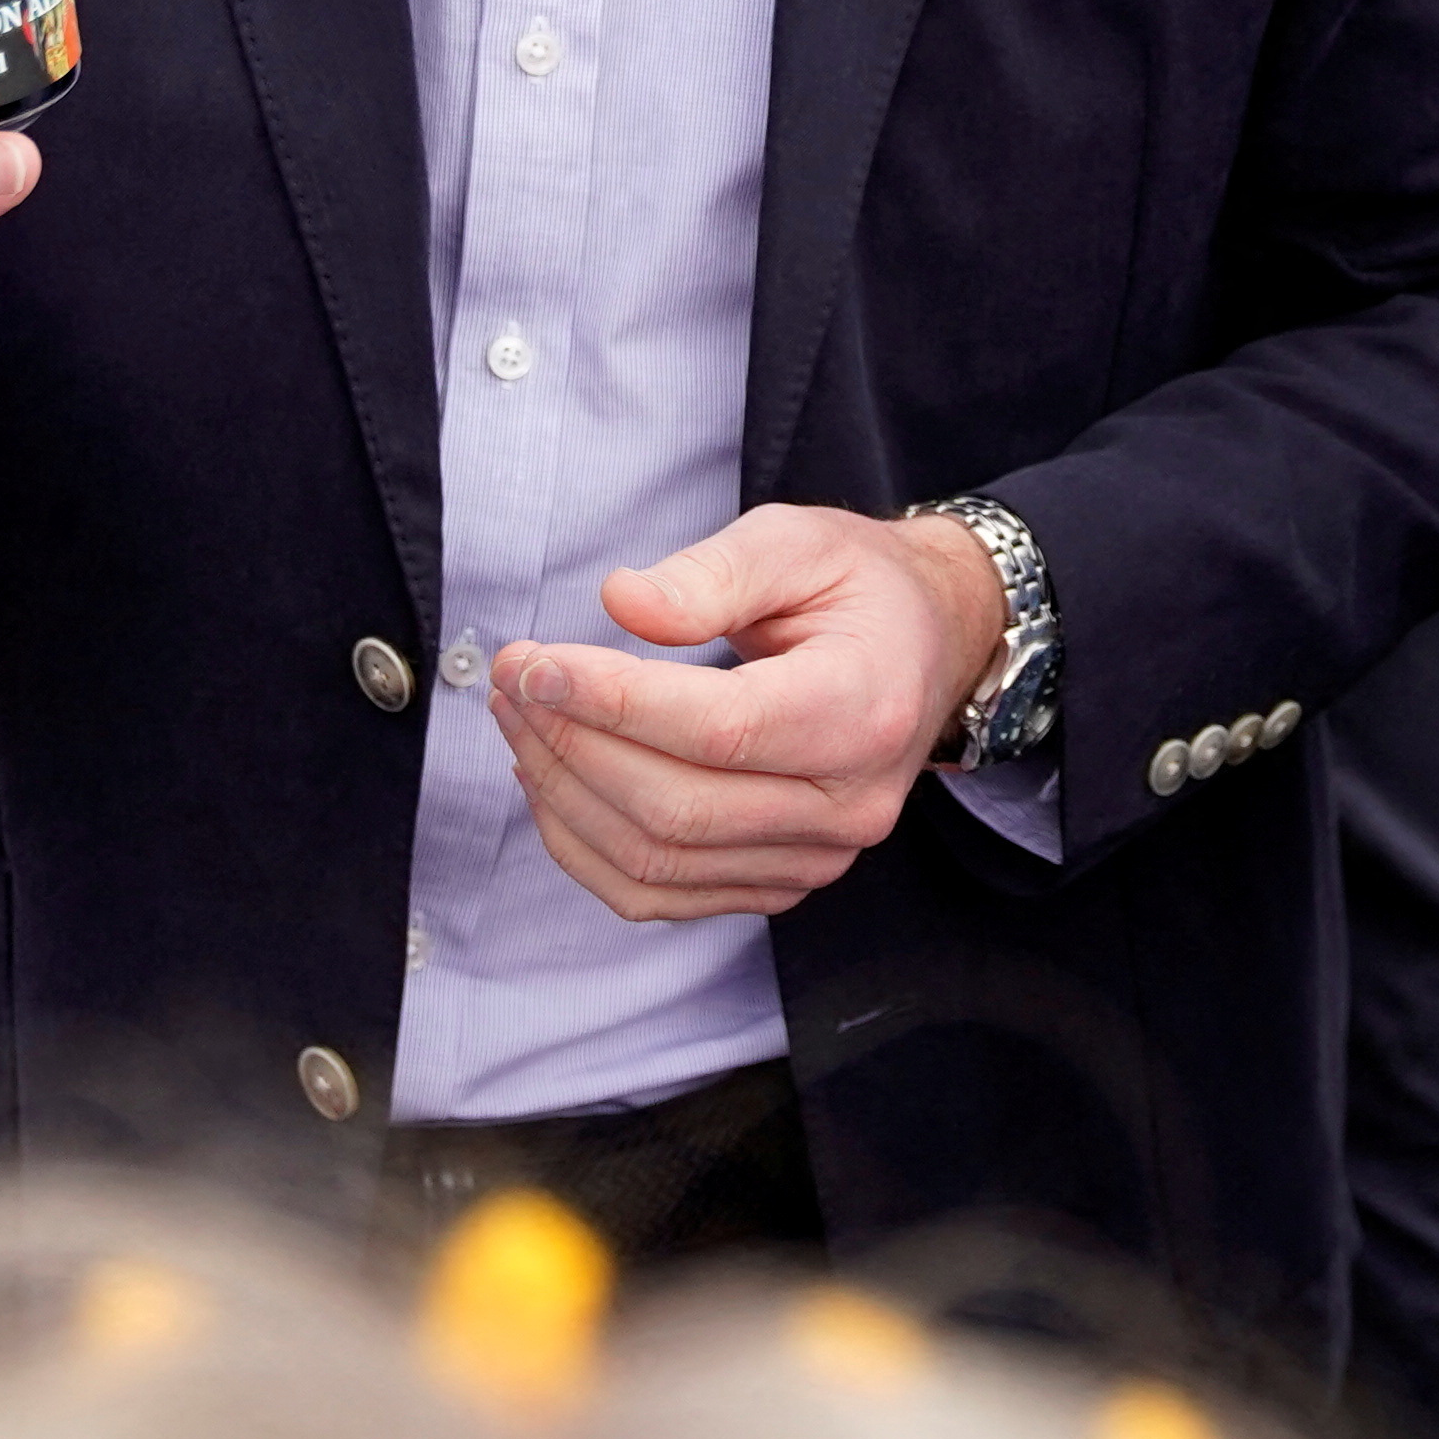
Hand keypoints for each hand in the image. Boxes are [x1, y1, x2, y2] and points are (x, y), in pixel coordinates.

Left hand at [484, 504, 1005, 922]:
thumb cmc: (858, 588)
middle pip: (676, 806)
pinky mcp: (779, 883)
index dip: (610, 701)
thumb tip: (621, 602)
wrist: (927, 649)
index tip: (532, 661)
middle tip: (511, 681)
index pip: (720, 727)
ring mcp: (817, 857)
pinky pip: (659, 896)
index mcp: (865, 709)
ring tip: (520, 721)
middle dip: (569, 743)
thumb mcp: (797, 541)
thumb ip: (710, 572)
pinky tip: (552, 783)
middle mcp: (850, 803)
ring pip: (657, 860)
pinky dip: (586, 848)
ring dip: (563, 794)